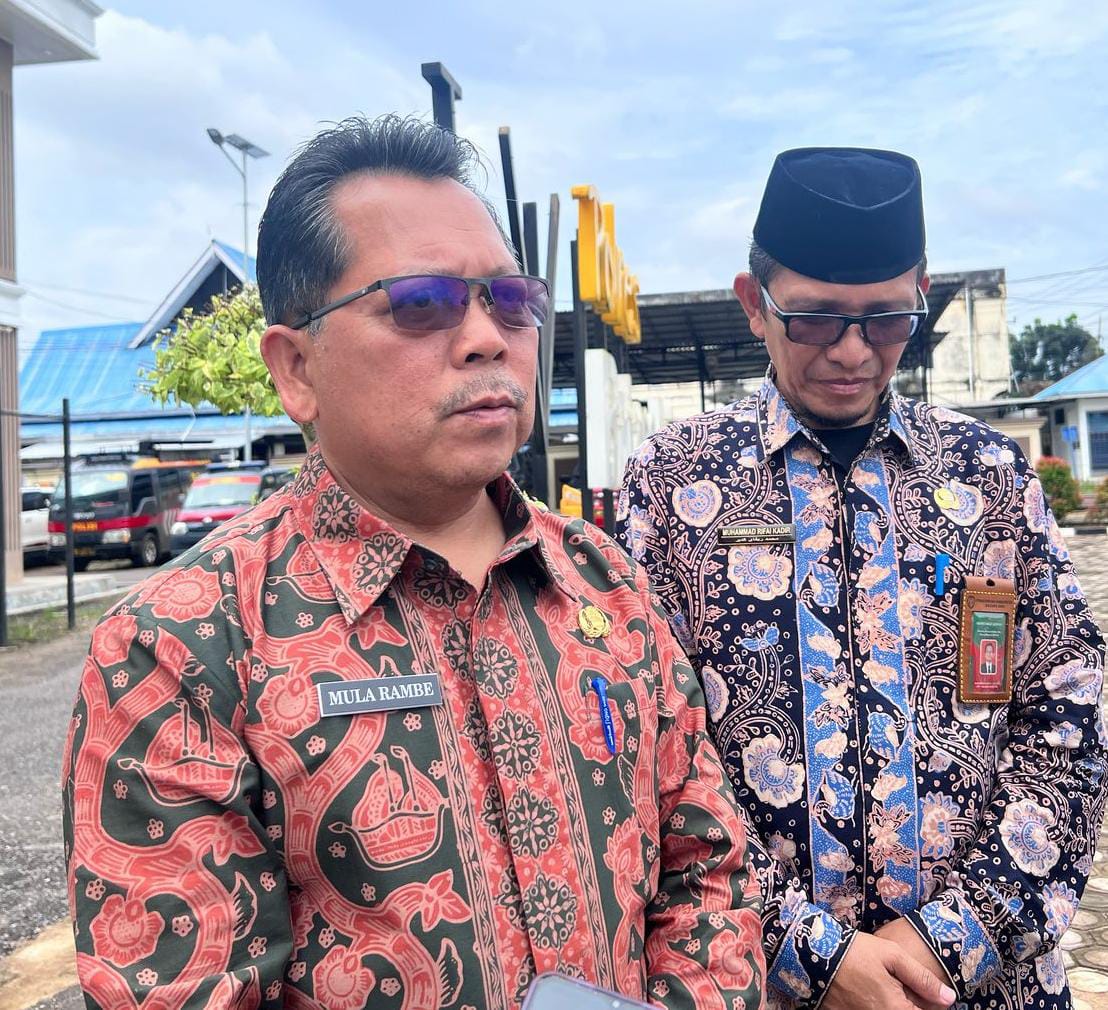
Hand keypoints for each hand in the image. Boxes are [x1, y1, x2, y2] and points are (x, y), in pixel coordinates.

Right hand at [821, 931, 956, 1009]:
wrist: (812, 953)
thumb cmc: (855, 951)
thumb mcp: (892, 955)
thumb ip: (922, 978)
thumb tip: (949, 998)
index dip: (929, 1004)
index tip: (927, 995)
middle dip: (910, 1002)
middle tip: (900, 985)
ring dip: (893, 1003)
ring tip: (881, 985)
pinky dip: (874, 1004)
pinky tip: (869, 990)